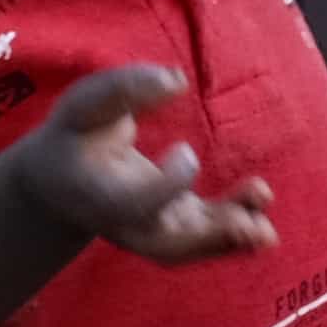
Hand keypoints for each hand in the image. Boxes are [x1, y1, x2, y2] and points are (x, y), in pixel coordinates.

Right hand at [0, 65, 278, 262]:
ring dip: (230, 241)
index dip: (168, 185)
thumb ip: (125, 88)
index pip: (137, 204)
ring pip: (192, 247)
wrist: (60, 181)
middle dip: (209, 239)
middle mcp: (125, 224)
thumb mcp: (85, 103)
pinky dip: (235, 231)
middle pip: (167, 244)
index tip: (186, 149)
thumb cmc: (73, 135)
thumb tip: (178, 80)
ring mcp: (150, 230)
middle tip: (247, 226)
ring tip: (266, 229)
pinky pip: (205, 237)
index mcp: (100, 196)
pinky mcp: (172, 225)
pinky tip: (260, 206)